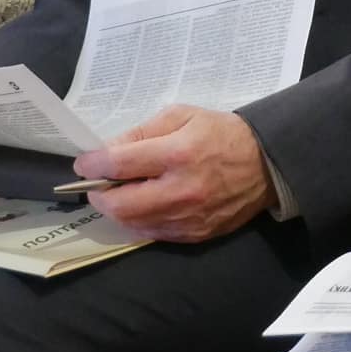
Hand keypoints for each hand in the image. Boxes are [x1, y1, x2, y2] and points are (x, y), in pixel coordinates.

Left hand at [75, 105, 271, 243]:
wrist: (266, 164)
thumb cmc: (222, 133)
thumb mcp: (183, 115)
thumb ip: (144, 131)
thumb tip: (109, 150)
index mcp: (179, 153)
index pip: (120, 164)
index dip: (94, 164)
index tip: (84, 163)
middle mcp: (181, 190)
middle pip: (120, 204)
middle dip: (100, 195)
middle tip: (98, 184)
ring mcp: (188, 218)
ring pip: (133, 223)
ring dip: (118, 209)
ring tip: (120, 193)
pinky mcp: (194, 236)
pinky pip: (153, 234)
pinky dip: (140, 220)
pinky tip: (144, 205)